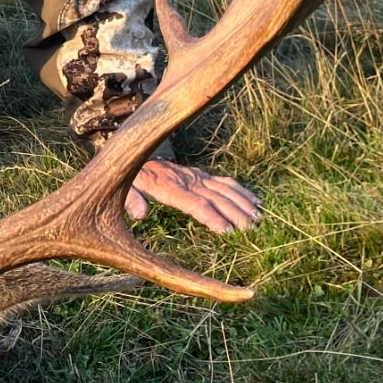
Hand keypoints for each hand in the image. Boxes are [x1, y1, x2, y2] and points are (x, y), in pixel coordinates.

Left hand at [127, 159, 261, 234]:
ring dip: (244, 203)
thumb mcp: (121, 188)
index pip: (195, 203)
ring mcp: (195, 176)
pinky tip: (256, 201)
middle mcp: (186, 180)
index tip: (227, 231)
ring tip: (260, 218)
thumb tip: (140, 214)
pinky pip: (224, 182)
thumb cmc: (126, 177)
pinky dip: (242, 191)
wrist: (131, 150)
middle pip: (216, 197)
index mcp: (168, 187)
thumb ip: (131, 200)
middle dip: (236, 214)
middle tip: (253, 231)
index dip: (211, 217)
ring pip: (225, 189)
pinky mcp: (199, 175)